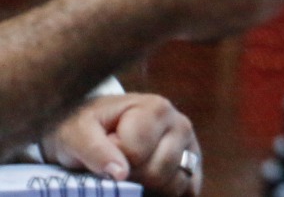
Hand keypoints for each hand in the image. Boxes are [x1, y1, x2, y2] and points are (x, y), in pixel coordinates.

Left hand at [43, 94, 200, 196]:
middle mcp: (181, 125)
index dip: (110, 160)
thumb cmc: (86, 127)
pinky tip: (146, 186)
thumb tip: (120, 173)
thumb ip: (95, 150)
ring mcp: (190, 147)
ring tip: (131, 171)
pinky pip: (187, 192)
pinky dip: (164, 195)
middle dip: (129, 177)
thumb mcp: (76, 132)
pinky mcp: (193, 168)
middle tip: (114, 164)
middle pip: (156, 173)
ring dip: (146, 188)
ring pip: (174, 186)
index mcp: (156, 108)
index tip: (101, 148)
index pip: (134, 154)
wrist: (96, 126)